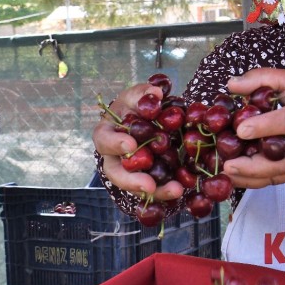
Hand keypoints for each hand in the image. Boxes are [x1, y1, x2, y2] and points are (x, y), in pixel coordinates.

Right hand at [92, 83, 184, 202]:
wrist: (146, 120)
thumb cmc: (136, 107)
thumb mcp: (137, 96)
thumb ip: (143, 94)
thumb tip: (155, 93)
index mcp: (107, 134)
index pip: (104, 140)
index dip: (115, 144)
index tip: (131, 145)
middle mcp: (114, 157)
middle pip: (115, 173)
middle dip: (131, 180)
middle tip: (148, 185)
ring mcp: (129, 171)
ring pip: (135, 187)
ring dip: (154, 191)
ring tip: (175, 190)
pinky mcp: (145, 179)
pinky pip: (153, 190)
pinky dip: (166, 191)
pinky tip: (180, 190)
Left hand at [220, 68, 284, 188]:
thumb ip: (260, 78)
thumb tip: (231, 85)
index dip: (263, 127)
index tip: (241, 130)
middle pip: (282, 162)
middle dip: (254, 167)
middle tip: (228, 166)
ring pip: (279, 175)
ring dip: (252, 179)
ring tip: (227, 176)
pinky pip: (278, 178)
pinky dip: (257, 181)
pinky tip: (235, 178)